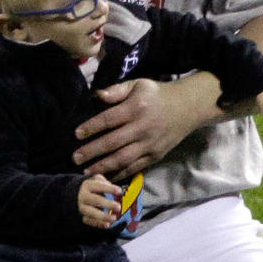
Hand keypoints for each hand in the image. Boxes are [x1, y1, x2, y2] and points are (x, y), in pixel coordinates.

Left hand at [72, 76, 211, 179]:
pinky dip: (120, 174)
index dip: (91, 127)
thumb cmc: (157, 94)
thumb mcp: (138, 84)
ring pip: (123, 159)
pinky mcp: (156, 156)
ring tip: (86, 172)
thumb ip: (116, 90)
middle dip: (92, 151)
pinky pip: (135, 168)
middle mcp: (143, 128)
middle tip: (75, 158)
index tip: (76, 134)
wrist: (188, 107)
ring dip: (103, 167)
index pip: (109, 119)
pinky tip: (106, 177)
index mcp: (137, 108)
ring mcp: (150, 144)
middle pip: (113, 143)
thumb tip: (97, 95)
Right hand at [78, 175, 122, 228]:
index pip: (99, 186)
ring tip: (114, 218)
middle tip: (118, 207)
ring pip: (91, 212)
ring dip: (103, 216)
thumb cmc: (92, 188)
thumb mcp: (96, 180)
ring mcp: (82, 207)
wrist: (76, 196)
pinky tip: (107, 224)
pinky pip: (90, 221)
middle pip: (95, 200)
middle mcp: (84, 196)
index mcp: (88, 185)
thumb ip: (105, 183)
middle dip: (107, 204)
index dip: (109, 188)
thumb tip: (117, 190)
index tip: (119, 191)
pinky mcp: (83, 216)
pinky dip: (98, 224)